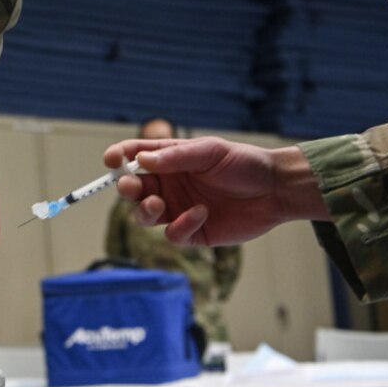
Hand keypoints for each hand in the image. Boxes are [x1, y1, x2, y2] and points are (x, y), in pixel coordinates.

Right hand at [105, 137, 326, 246]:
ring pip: (144, 214)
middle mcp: (168, 184)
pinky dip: (181, 226)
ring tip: (159, 204)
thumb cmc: (243, 164)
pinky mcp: (191, 232)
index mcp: (168, 159)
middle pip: (132, 188)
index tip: (112, 160)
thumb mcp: (210, 152)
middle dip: (125, 187)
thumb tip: (140, 160)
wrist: (275, 192)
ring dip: (144, 211)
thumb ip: (175, 156)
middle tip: (130, 187)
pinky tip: (202, 213)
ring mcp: (178, 208)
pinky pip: (172, 234)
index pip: (133, 156)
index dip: (118, 157)